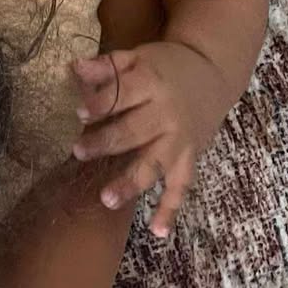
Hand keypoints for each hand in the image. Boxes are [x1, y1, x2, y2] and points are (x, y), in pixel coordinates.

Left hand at [71, 39, 231, 238]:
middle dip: (106, 142)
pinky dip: (172, 209)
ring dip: (132, 182)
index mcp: (152, 83)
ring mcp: (180, 140)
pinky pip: (181, 187)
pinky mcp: (190, 158)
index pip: (124, 96)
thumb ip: (108, 66)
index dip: (101, 104)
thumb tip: (75, 67)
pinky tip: (157, 231)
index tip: (79, 113)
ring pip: (155, 164)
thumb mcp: (139, 57)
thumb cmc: (167, 65)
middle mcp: (167, 115)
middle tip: (78, 151)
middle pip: (134, 131)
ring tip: (107, 199)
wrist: (213, 73)